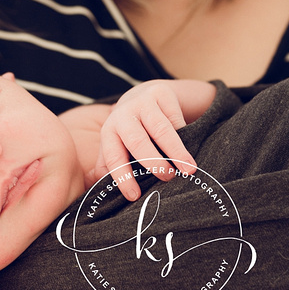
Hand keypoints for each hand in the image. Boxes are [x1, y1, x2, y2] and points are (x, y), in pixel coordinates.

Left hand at [94, 80, 199, 199]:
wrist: (144, 95)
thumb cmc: (130, 131)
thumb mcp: (115, 144)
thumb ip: (106, 165)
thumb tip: (97, 188)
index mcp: (109, 131)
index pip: (113, 157)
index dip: (122, 177)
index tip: (135, 196)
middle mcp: (123, 115)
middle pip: (137, 141)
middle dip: (153, 161)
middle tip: (168, 178)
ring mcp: (143, 102)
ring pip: (161, 129)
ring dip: (176, 151)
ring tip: (188, 169)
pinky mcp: (162, 93)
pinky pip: (176, 118)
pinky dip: (185, 136)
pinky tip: (191, 151)